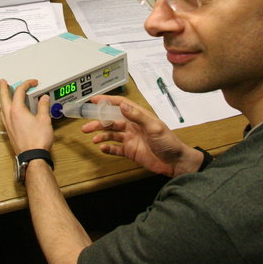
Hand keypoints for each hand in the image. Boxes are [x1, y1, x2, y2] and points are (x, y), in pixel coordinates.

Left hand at [0, 79, 53, 153]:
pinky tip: (8, 112)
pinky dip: (4, 109)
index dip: (26, 84)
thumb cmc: (38, 139)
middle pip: (4, 98)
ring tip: (4, 95)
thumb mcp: (44, 120)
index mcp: (17, 110)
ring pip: (2, 107)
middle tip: (3, 82)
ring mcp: (8, 124)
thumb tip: (44, 98)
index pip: (19, 92)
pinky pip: (3, 116)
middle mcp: (9, 116)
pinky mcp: (9, 131)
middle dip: (4, 88)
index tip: (33, 82)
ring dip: (3, 99)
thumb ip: (43, 106)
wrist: (33, 156)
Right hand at [81, 95, 202, 176]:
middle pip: (112, 121)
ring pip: (111, 134)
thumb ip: (138, 116)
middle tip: (87, 125)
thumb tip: (123, 105)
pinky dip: (108, 148)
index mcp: (139, 117)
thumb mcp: (155, 127)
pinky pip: (116, 148)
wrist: (175, 162)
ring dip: (101, 135)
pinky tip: (102, 148)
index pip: (121, 105)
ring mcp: (131, 139)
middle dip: (99, 122)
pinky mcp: (131, 151)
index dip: (108, 101)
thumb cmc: (169, 143)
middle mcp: (133, 126)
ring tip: (92, 138)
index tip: (95, 100)